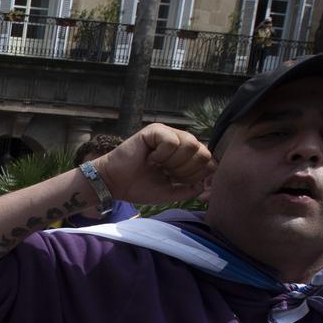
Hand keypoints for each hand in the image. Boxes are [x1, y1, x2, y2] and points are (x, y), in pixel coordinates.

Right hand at [94, 124, 212, 204]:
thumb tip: (205, 183)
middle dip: (187, 170)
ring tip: (158, 165)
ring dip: (174, 162)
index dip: (196, 175)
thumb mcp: (170, 192)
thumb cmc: (139, 187)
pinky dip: (161, 155)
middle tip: (167, 174)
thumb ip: (189, 189)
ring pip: (190, 145)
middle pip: (203, 152)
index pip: (208, 161)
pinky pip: (172, 141)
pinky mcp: (155, 130)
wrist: (114, 184)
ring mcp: (168, 133)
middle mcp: (180, 141)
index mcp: (185, 155)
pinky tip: (149, 158)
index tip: (175, 181)